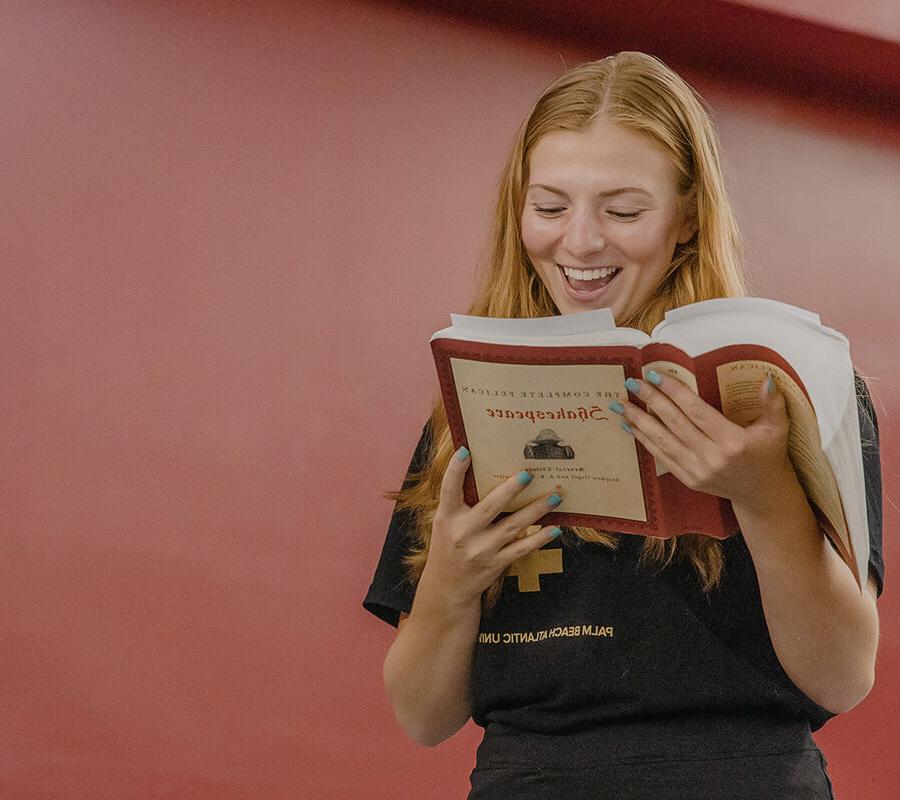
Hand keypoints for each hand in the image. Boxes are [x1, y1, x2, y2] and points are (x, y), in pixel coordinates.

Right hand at [421, 447, 562, 609]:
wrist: (447, 588)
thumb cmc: (448, 546)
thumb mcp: (445, 523)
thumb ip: (460, 502)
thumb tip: (483, 470)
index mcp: (447, 517)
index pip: (448, 489)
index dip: (455, 470)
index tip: (466, 451)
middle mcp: (463, 533)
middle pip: (489, 507)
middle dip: (509, 490)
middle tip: (528, 474)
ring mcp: (481, 550)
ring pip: (512, 527)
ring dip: (535, 510)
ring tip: (555, 496)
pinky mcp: (496, 564)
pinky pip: (522, 548)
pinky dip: (539, 538)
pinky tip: (554, 528)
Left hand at [611, 371, 795, 506]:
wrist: (760, 494)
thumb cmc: (768, 456)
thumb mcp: (777, 429)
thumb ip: (772, 403)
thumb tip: (767, 378)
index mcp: (733, 441)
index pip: (697, 412)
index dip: (675, 393)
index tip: (656, 376)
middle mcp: (712, 457)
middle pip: (674, 423)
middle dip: (650, 401)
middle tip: (631, 383)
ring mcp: (697, 470)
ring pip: (662, 440)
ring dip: (638, 421)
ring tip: (620, 404)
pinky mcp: (688, 479)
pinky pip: (661, 456)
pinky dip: (644, 440)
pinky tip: (629, 426)